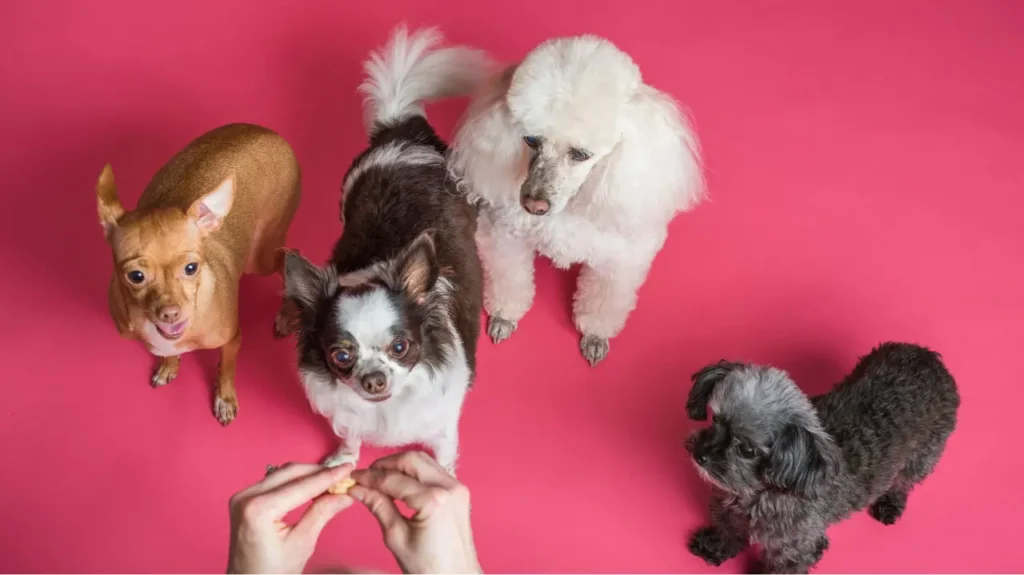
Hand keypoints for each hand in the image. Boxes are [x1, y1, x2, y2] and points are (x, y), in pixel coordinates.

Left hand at [228, 463, 354, 573]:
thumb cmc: (272, 572)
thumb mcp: (302, 544)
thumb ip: (322, 513)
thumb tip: (344, 494)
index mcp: (259, 510)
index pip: (301, 486)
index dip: (328, 477)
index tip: (348, 469)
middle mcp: (246, 497)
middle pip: (290, 472)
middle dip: (318, 473)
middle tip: (343, 475)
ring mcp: (242, 497)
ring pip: (282, 474)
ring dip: (307, 475)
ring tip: (330, 481)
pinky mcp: (244, 499)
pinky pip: (273, 482)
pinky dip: (294, 481)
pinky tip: (311, 486)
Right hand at [351, 451, 480, 573]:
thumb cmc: (429, 567)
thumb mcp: (396, 537)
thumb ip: (378, 506)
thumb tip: (357, 488)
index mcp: (433, 500)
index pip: (393, 479)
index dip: (369, 477)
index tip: (353, 478)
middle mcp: (449, 487)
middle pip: (411, 460)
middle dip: (385, 464)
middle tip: (366, 476)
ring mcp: (458, 487)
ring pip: (423, 461)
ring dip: (400, 465)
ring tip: (379, 479)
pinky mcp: (460, 491)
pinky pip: (433, 471)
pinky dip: (414, 473)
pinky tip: (399, 483)